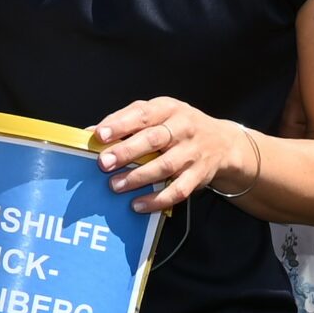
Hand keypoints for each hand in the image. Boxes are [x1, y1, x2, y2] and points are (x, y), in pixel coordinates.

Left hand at [94, 97, 255, 211]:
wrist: (222, 144)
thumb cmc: (178, 127)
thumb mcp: (157, 114)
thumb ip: (125, 120)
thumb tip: (91, 133)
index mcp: (168, 108)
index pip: (143, 114)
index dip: (121, 124)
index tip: (100, 135)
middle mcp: (183, 128)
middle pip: (154, 139)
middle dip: (127, 152)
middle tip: (104, 163)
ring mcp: (193, 153)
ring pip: (165, 166)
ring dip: (138, 177)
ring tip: (115, 185)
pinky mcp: (198, 176)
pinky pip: (178, 191)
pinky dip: (157, 200)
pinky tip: (137, 204)